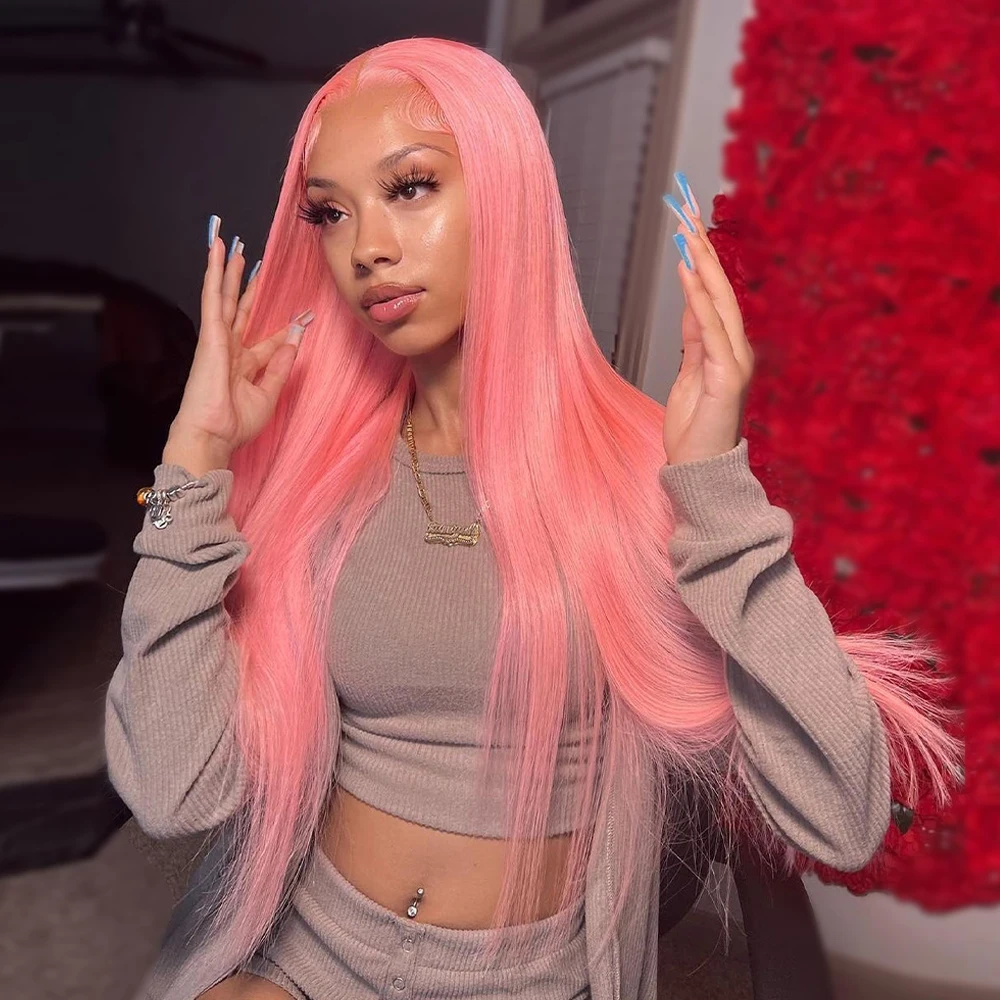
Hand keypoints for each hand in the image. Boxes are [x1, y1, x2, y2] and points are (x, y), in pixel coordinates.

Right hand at [168, 215, 313, 457]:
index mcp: (245, 366)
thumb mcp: (269, 393)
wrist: (213, 435)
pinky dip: (213, 274)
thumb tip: (296, 337)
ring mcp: (217, 340)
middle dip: (247, 286)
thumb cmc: (235, 423)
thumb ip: (282, 365)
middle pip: (240, 310)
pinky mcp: (209, 334)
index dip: (286, 329)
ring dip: (226, 270)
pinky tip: (215, 253)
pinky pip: (212, 298)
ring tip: (229, 245)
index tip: (304, 316)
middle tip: (252, 260)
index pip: (268, 340)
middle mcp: (230, 350)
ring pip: (222, 297)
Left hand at [661, 177, 753, 465]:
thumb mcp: (688, 375)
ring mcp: (735, 362)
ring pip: (719, 301)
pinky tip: (689, 273)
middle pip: (719, 287)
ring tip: (686, 231)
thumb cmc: (694, 430)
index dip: (701, 258)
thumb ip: (694, 339)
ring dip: (702, 264)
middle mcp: (737, 349)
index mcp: (726, 347)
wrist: (699, 471)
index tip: (685, 224)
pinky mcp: (726, 378)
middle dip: (702, 248)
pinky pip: (712, 330)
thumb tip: (692, 300)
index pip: (713, 293)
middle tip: (685, 210)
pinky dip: (700, 299)